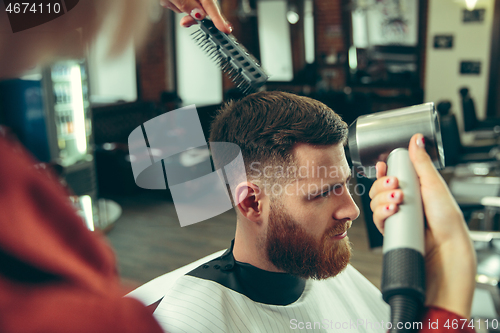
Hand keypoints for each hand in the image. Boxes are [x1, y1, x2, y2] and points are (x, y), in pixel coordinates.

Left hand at [160, 0, 231, 33]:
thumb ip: (188, 5)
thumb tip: (200, 15)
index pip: (211, 5)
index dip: (218, 18)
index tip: (225, 29)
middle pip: (202, 8)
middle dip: (191, 15)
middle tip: (184, 22)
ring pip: (187, 8)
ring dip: (176, 6)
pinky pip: (178, 5)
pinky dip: (171, 3)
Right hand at [369, 133, 475, 318]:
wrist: (445, 247)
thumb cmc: (446, 218)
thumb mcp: (433, 184)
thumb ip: (420, 162)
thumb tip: (416, 139)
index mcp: (413, 188)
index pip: (391, 175)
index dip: (383, 171)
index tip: (383, 166)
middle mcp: (403, 201)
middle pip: (378, 188)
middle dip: (382, 185)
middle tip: (395, 185)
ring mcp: (396, 216)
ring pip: (374, 203)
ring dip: (382, 199)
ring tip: (398, 201)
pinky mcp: (391, 230)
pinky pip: (376, 219)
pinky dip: (381, 214)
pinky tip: (391, 212)